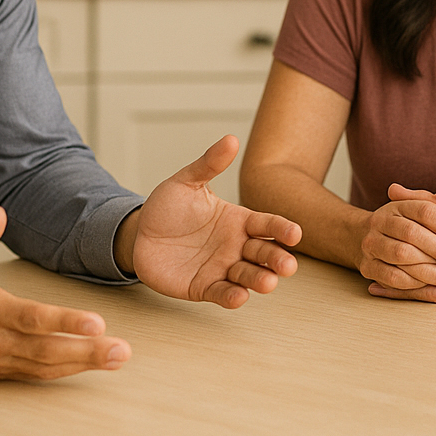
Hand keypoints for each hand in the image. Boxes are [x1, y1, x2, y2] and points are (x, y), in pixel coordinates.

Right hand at [0, 207, 130, 380]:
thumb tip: (0, 214)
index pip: (29, 318)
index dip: (64, 322)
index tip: (97, 323)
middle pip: (44, 350)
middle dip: (86, 352)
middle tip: (122, 351)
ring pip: (43, 367)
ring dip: (83, 364)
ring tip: (118, 358)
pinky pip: (34, 374)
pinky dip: (63, 371)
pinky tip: (91, 365)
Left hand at [124, 135, 303, 308]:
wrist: (140, 234)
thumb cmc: (168, 207)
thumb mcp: (187, 182)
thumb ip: (209, 164)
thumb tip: (231, 139)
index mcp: (239, 220)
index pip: (267, 225)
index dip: (282, 229)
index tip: (294, 233)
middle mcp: (236, 246)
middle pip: (265, 254)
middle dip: (278, 260)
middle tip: (287, 265)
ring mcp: (222, 268)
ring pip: (248, 277)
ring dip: (260, 280)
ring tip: (267, 283)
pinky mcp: (204, 287)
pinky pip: (222, 293)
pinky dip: (232, 297)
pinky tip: (239, 297)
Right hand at [360, 183, 435, 303]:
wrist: (372, 240)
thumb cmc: (408, 225)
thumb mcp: (423, 210)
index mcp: (396, 205)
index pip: (423, 209)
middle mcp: (379, 222)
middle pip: (411, 232)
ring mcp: (371, 244)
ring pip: (401, 255)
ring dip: (430, 270)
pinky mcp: (367, 267)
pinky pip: (392, 278)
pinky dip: (416, 286)